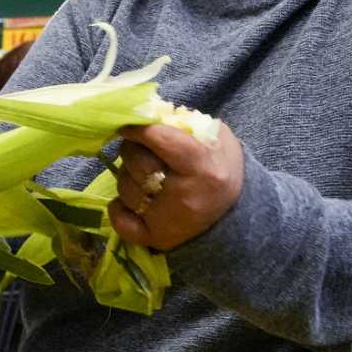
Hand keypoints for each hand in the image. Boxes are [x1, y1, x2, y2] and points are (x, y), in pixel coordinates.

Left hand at [108, 121, 244, 250]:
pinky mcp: (154, 239)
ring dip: (126, 176)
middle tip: (136, 148)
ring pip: (125, 187)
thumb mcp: (218, 140)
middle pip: (137, 163)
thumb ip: (189, 123)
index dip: (140, 129)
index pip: (162, 140)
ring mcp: (167, 220)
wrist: (234, 218)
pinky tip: (129, 200)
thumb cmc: (221, 171)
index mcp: (203, 167)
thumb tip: (151, 113)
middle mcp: (183, 196)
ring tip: (141, 174)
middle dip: (131, 150)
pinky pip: (120, 220)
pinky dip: (118, 208)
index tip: (128, 125)